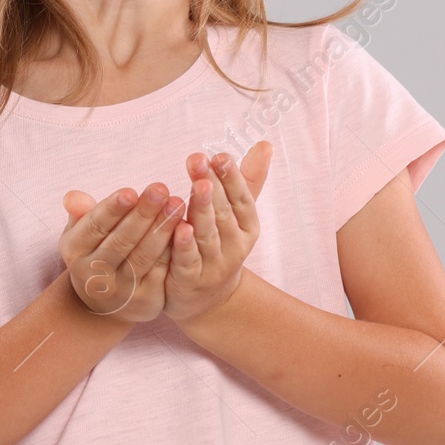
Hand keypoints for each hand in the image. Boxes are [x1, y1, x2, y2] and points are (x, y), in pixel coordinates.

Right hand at [60, 184, 187, 323]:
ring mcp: (121, 291)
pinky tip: (186, 229)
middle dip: (143, 214)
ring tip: (177, 204)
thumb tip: (74, 197)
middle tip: (161, 190)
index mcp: (75, 252)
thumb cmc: (95, 252)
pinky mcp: (146, 301)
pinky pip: (162, 271)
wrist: (104, 302)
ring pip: (144, 257)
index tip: (131, 191)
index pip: (95, 227)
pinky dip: (174, 250)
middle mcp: (94, 274)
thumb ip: (80, 212)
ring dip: (162, 229)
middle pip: (121, 241)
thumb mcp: (81, 233)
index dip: (112, 209)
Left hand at [163, 142, 272, 323]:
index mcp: (247, 226)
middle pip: (223, 212)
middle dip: (211, 185)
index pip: (242, 198)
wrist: (208, 300)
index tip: (220, 155)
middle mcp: (235, 246)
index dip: (232, 177)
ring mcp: (214, 265)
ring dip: (201, 209)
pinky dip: (185, 245)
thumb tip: (265, 144)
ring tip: (196, 186)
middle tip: (198, 159)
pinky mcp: (191, 280)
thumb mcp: (236, 215)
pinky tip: (179, 228)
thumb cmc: (220, 244)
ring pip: (207, 234)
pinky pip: (188, 261)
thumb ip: (247, 180)